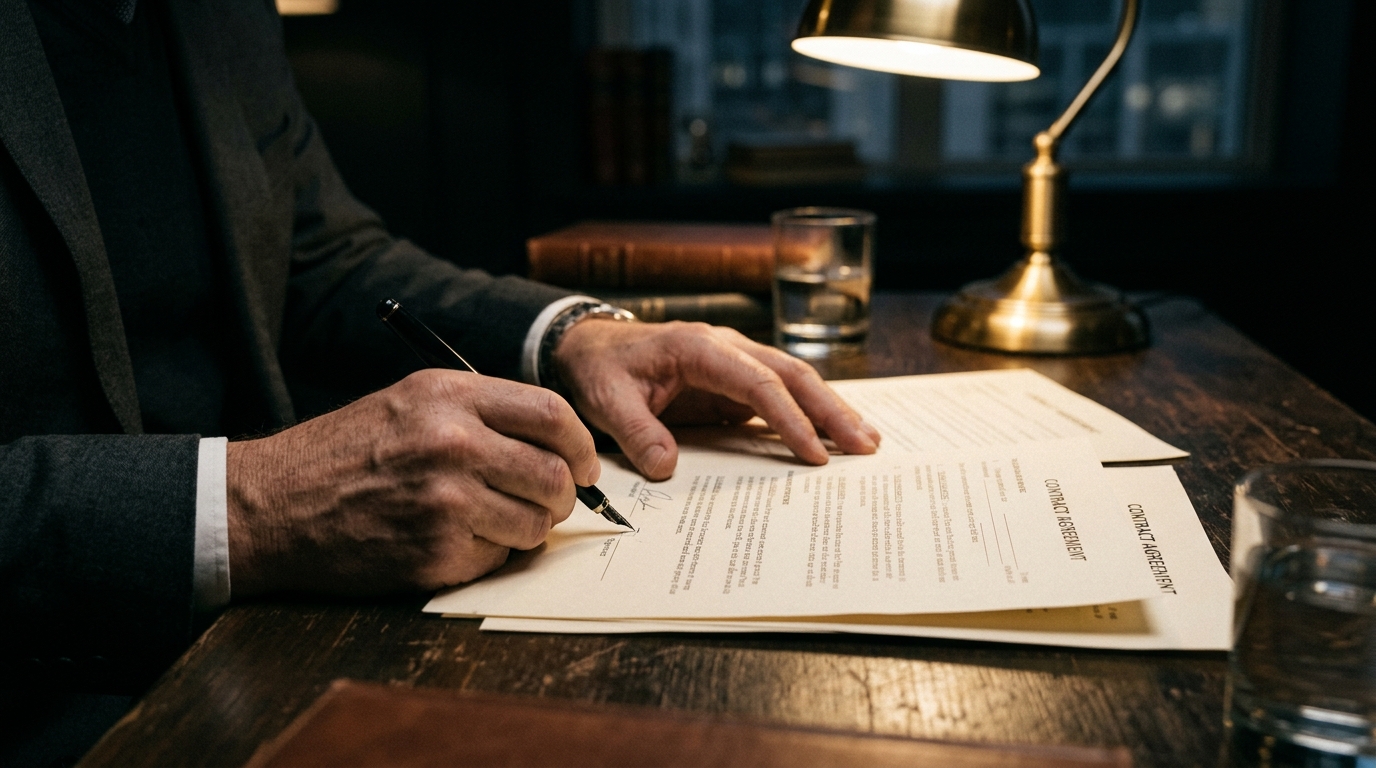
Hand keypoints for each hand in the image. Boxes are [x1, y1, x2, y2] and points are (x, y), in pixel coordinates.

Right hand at [225, 370, 598, 595]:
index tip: (584, 464)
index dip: (581, 444)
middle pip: (555, 474)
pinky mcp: (436, 553)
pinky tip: (450, 539)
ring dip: (526, 528)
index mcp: (450, 396)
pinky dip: (486, 553)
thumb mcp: (410, 401)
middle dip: (562, 495)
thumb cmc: (346, 452)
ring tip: (490, 519)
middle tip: (547, 501)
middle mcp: (452, 443)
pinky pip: (498, 557)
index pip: (552, 414)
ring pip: (535, 523)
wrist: (273, 505)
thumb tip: (557, 442)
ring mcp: (445, 501)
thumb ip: (482, 411)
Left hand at [552, 320, 879, 479]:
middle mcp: (727, 347)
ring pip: (795, 380)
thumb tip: (667, 467)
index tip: (813, 452)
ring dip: (830, 410)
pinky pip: (780, 397)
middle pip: (792, 374)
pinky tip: (831, 439)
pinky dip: (809, 415)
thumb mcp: (606, 401)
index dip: (789, 418)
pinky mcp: (735, 382)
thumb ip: (637, 432)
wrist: (589, 347)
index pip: (758, 383)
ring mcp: (735, 363)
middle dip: (832, 410)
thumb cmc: (601, 369)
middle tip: (865, 445)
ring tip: (866, 441)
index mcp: (700, 347)